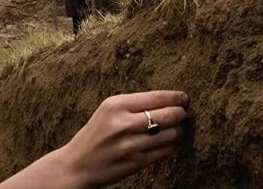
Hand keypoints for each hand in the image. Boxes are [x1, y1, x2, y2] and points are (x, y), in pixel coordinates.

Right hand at [57, 91, 188, 187]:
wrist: (78, 164)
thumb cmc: (96, 134)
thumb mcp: (108, 111)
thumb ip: (135, 104)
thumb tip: (170, 100)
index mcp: (116, 105)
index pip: (156, 97)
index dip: (176, 97)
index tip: (184, 98)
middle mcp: (123, 123)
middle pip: (168, 115)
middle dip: (180, 114)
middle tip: (182, 113)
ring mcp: (131, 144)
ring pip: (170, 134)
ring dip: (177, 131)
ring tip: (174, 128)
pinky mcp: (136, 162)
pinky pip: (165, 151)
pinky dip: (171, 145)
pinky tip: (167, 142)